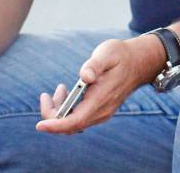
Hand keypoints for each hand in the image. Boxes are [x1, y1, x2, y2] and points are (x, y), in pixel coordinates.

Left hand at [36, 34, 164, 134]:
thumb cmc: (121, 55)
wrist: (140, 62)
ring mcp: (102, 113)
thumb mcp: (108, 53)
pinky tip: (67, 92)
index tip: (39, 125)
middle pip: (70, 125)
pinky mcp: (100, 111)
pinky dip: (68, 109)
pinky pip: (79, 118)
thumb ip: (94, 64)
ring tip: (60, 88)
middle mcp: (101, 111)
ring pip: (73, 123)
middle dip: (52, 114)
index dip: (56, 126)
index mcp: (101, 99)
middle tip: (47, 94)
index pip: (75, 121)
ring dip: (60, 110)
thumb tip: (84, 76)